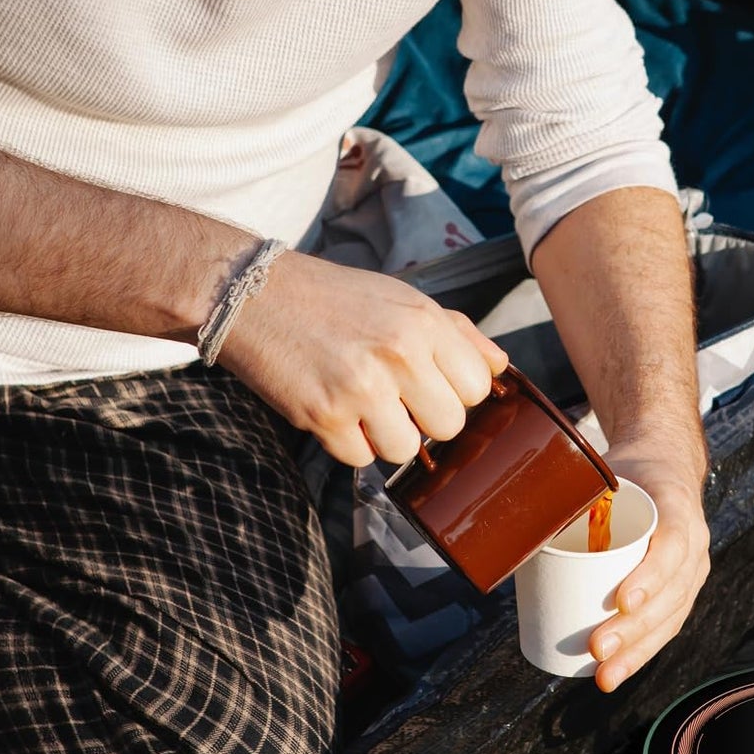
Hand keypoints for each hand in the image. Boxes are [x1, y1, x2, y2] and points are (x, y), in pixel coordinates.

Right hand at [217, 252, 506, 466]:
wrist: (252, 294)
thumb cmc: (333, 298)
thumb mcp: (402, 299)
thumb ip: (457, 333)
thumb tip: (500, 368)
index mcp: (424, 322)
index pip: (478, 389)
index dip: (455, 394)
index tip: (429, 384)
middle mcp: (399, 353)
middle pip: (449, 426)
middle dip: (425, 420)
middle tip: (395, 398)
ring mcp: (361, 387)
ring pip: (406, 450)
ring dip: (386, 436)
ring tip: (362, 404)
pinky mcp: (324, 416)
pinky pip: (361, 459)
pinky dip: (349, 443)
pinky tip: (333, 409)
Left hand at [588, 439, 709, 691]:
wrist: (665, 466)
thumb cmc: (627, 472)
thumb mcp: (604, 469)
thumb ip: (571, 493)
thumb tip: (513, 525)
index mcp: (677, 504)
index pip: (672, 544)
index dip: (651, 576)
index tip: (622, 601)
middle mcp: (694, 541)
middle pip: (671, 593)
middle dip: (634, 628)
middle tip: (596, 648)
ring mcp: (693, 569)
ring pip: (671, 618)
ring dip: (637, 652)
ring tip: (604, 675)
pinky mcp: (682, 590)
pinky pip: (667, 626)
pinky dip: (641, 652)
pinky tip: (614, 672)